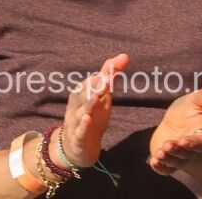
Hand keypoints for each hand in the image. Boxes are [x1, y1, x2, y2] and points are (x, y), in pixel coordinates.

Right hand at [61, 53, 128, 168]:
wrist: (78, 146)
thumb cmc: (92, 115)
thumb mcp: (103, 96)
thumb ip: (110, 76)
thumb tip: (125, 55)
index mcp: (82, 93)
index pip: (91, 82)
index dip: (102, 76)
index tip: (113, 68)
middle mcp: (77, 105)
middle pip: (84, 94)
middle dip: (94, 87)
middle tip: (106, 79)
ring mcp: (76, 122)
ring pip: (81, 112)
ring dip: (88, 104)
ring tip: (96, 96)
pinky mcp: (78, 138)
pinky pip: (79, 131)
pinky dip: (82, 126)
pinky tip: (87, 119)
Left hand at [148, 84, 201, 174]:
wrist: (175, 121)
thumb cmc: (188, 110)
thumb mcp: (195, 100)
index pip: (201, 143)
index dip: (193, 144)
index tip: (183, 140)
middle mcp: (193, 150)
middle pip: (187, 154)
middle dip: (177, 151)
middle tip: (168, 144)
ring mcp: (181, 157)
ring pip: (177, 162)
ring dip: (168, 159)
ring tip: (159, 153)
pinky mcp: (169, 161)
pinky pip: (167, 169)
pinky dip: (161, 168)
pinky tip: (153, 162)